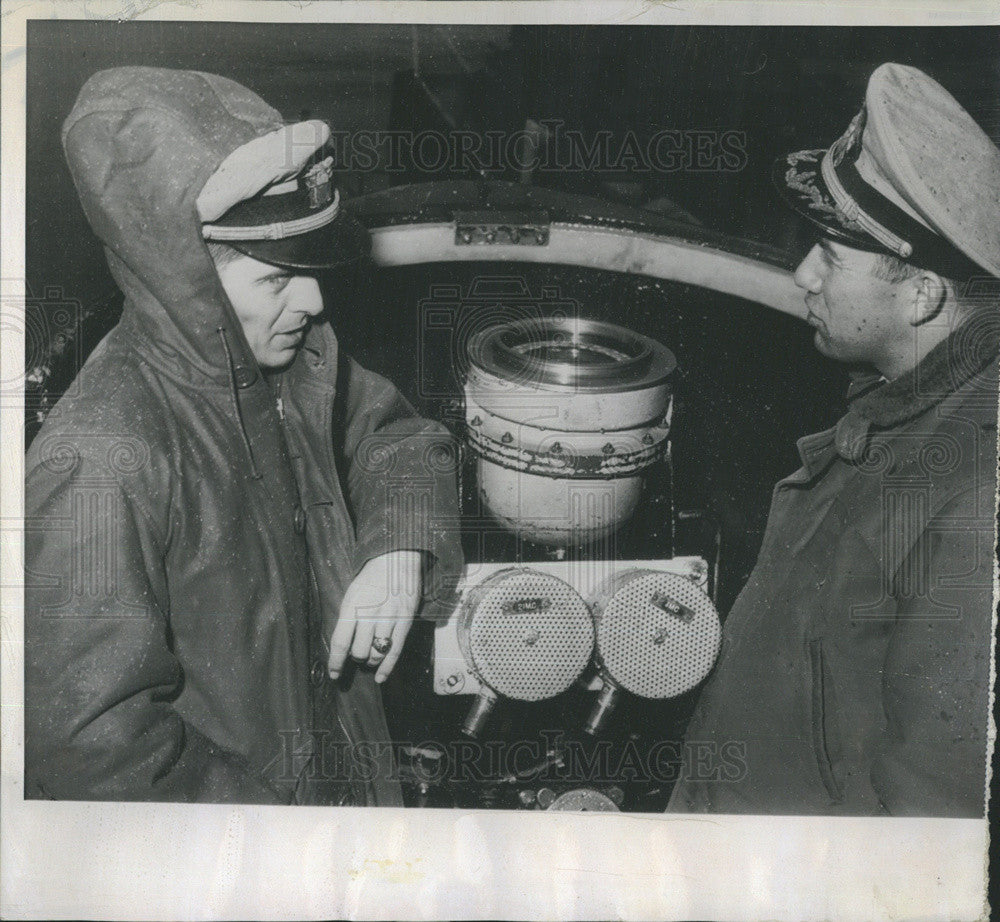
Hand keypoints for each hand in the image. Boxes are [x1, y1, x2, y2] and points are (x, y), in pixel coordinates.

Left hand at [327, 550, 422, 683]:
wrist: (396, 559)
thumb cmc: (370, 578)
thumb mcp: (351, 594)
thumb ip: (347, 618)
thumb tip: (344, 646)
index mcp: (352, 606)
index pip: (341, 642)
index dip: (336, 662)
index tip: (333, 673)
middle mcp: (371, 613)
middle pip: (359, 651)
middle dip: (356, 657)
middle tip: (356, 655)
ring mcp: (390, 617)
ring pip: (377, 653)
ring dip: (371, 660)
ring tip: (369, 658)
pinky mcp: (406, 620)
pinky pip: (396, 650)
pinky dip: (388, 667)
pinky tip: (381, 677)